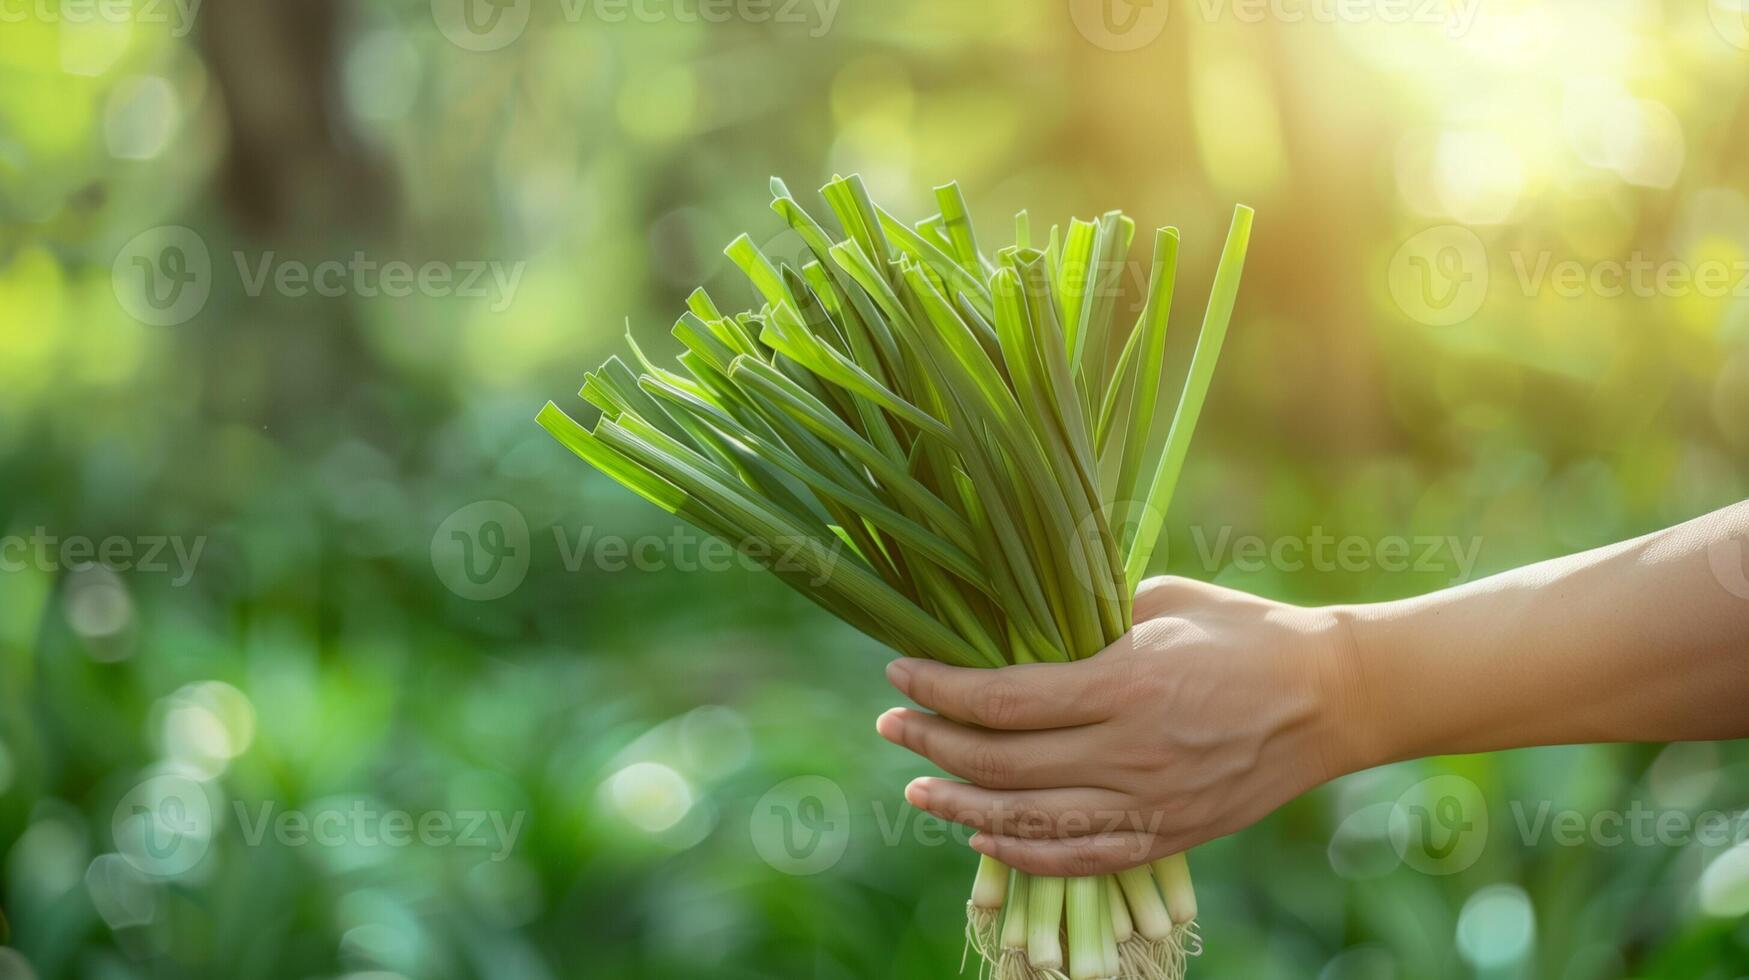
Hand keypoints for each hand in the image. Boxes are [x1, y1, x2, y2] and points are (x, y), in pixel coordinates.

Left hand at [875, 576, 1362, 876]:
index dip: (939, 689)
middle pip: (1003, 762)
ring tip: (918, 787)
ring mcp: (1150, 804)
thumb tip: (1017, 614)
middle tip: (892, 726)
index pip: (1003, 699)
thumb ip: (1088, 610)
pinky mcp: (1168, 836)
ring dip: (961, 805)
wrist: (1334, 698)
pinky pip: (1078, 859)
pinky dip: (1021, 853)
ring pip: (1029, 821)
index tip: (898, 672)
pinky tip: (983, 834)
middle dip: (932, 743)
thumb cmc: (1246, 631)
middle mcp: (1130, 752)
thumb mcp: (1164, 598)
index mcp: (1126, 683)